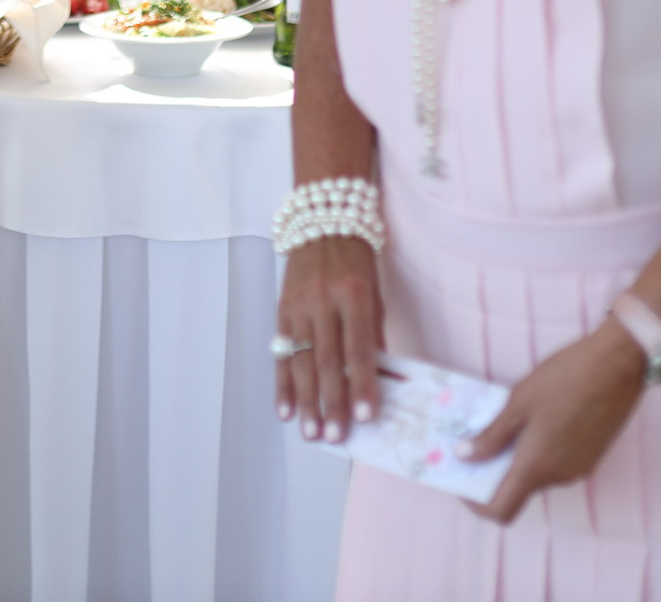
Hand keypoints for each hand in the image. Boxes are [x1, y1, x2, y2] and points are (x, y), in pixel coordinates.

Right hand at [275, 236, 383, 442]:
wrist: (322, 223)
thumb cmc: (357, 262)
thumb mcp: (375, 292)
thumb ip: (374, 334)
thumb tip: (379, 380)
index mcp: (355, 295)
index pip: (359, 347)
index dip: (362, 384)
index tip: (366, 416)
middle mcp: (324, 301)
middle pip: (327, 360)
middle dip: (331, 402)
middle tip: (335, 436)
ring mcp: (299, 306)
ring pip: (301, 361)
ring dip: (306, 401)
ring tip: (311, 433)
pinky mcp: (282, 310)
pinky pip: (281, 352)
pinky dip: (282, 384)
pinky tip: (285, 410)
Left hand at [464, 322, 647, 522]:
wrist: (619, 364)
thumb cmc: (565, 378)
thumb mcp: (519, 403)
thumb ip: (491, 436)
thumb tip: (464, 457)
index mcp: (537, 467)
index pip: (501, 510)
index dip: (476, 503)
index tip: (463, 480)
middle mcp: (559, 477)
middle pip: (518, 490)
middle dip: (493, 471)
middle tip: (475, 439)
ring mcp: (579, 468)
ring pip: (537, 474)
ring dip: (516, 457)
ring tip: (503, 423)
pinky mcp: (591, 456)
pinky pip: (556, 464)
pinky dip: (538, 451)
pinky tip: (532, 420)